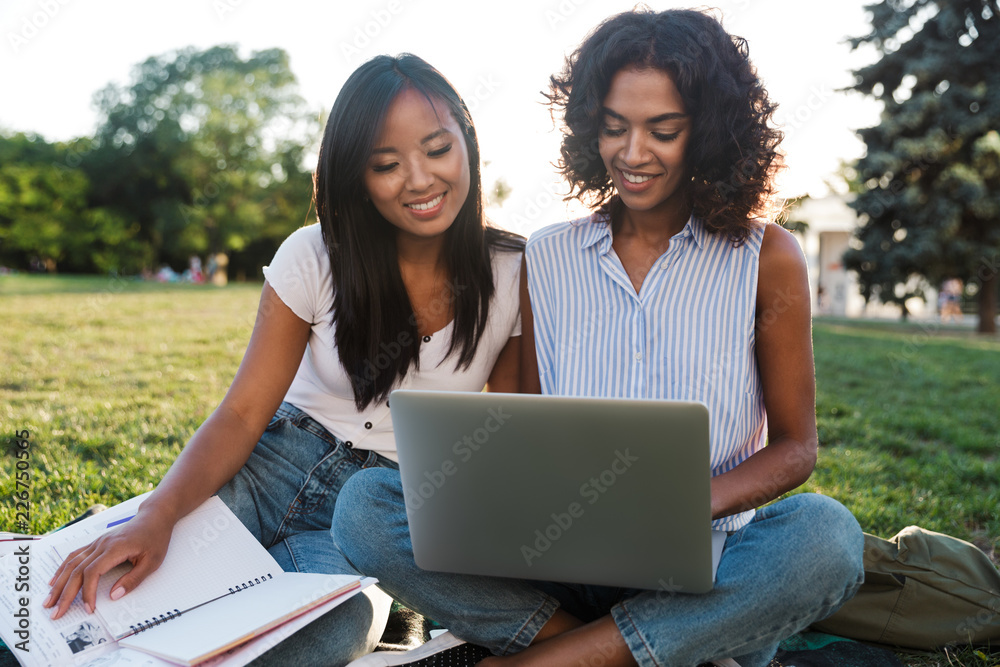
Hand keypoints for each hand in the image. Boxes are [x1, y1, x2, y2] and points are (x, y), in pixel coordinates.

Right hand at [43, 509, 172, 619]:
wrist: (154, 517)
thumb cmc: (155, 537)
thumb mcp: (153, 561)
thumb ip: (134, 579)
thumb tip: (114, 596)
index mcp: (115, 548)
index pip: (93, 572)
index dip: (87, 592)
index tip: (89, 608)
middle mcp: (101, 545)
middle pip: (77, 570)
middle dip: (65, 594)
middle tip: (56, 613)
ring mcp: (97, 543)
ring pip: (71, 563)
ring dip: (59, 583)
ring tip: (49, 601)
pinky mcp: (96, 543)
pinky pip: (74, 556)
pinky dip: (62, 569)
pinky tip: (55, 581)